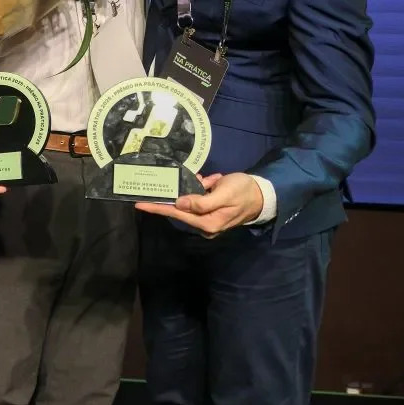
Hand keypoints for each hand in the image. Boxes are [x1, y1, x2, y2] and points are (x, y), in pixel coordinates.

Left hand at [135, 171, 263, 237]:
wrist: (264, 194)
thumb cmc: (244, 193)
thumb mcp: (223, 194)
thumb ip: (201, 201)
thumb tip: (179, 203)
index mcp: (207, 223)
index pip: (176, 214)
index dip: (157, 208)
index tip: (139, 203)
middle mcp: (205, 224)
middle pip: (180, 208)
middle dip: (180, 192)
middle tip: (177, 180)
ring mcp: (208, 219)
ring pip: (190, 200)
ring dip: (197, 187)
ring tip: (212, 180)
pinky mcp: (212, 212)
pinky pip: (200, 199)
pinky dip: (204, 188)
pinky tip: (214, 181)